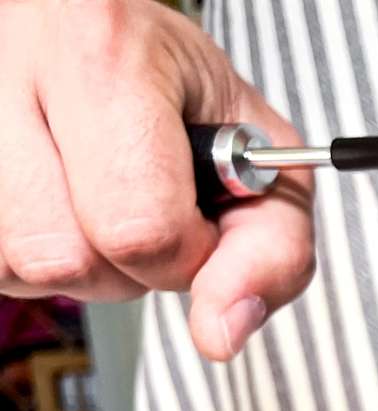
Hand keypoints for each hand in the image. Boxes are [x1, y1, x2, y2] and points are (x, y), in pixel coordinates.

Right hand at [0, 0, 314, 360]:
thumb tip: (222, 333)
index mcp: (106, 57)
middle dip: (126, 266)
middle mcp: (14, 72)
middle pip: (64, 258)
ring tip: (99, 205)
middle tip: (149, 213)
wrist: (101, 30)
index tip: (200, 222)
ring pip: (15, 266)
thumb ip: (270, 253)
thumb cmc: (183, 92)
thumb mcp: (264, 161)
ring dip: (75, 262)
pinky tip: (59, 209)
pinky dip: (32, 255)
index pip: (140, 228)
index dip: (185, 254)